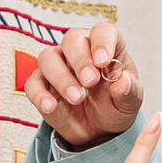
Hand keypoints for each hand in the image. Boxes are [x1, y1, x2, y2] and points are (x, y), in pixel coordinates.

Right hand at [26, 20, 142, 148]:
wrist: (98, 130)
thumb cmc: (114, 107)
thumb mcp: (129, 103)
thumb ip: (128, 91)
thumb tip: (122, 81)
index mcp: (105, 47)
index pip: (102, 31)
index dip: (102, 42)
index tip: (103, 61)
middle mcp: (79, 50)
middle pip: (72, 39)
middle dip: (80, 60)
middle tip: (90, 82)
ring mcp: (58, 65)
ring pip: (48, 58)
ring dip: (61, 77)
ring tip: (77, 98)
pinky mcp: (42, 85)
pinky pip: (33, 83)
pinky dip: (39, 95)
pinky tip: (51, 107)